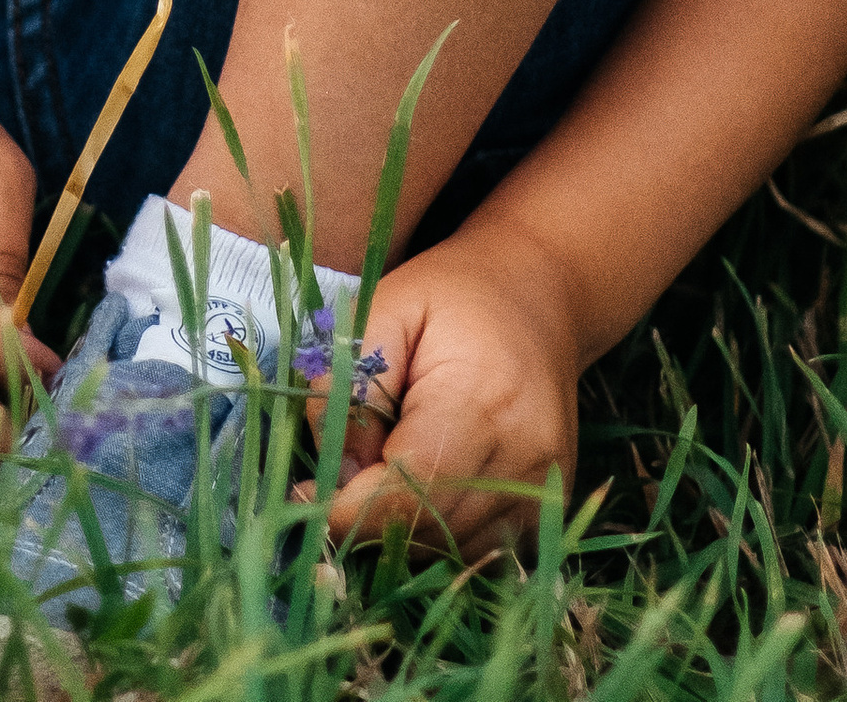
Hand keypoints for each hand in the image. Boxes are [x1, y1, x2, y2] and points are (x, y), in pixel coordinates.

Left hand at [311, 218, 580, 559]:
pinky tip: (416, 490)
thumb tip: (334, 473)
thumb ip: (349, 384)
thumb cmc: (447, 294)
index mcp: (482, 400)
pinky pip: (476, 551)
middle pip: (426, 528)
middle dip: (365, 520)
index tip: (301, 494)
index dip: (347, 507)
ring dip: (399, 531)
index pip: (409, 490)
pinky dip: (434, 534)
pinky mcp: (545, 510)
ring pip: (449, 550)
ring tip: (376, 475)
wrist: (533, 295)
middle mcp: (525, 457)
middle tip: (328, 485)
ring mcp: (544, 491)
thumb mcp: (381, 308)